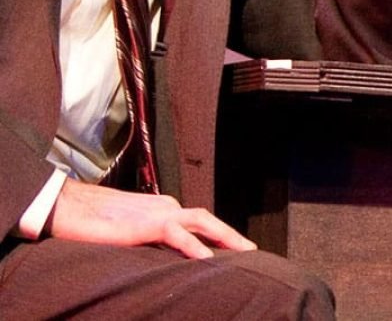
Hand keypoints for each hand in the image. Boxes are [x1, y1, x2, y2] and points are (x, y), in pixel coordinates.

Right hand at [46, 179, 256, 258]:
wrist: (65, 206)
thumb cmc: (92, 221)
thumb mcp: (128, 233)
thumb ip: (149, 241)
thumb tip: (166, 259)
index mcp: (163, 209)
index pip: (198, 223)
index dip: (219, 236)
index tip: (236, 252)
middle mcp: (166, 207)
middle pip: (207, 219)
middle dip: (231, 235)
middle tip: (253, 252)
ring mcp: (156, 212)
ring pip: (200, 221)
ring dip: (225, 237)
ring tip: (244, 254)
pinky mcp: (143, 223)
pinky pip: (175, 233)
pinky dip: (193, 245)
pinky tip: (207, 259)